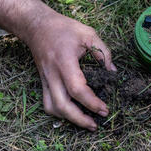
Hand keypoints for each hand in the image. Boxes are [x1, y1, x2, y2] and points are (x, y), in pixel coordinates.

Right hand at [25, 12, 115, 130]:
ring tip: (86, 122)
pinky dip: (59, 113)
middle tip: (96, 125)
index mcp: (65, 62)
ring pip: (52, 108)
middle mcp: (52, 74)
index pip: (77, 88)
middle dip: (79, 119)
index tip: (104, 109)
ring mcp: (45, 80)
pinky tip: (72, 113)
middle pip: (62, 105)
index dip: (91, 102)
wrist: (37, 26)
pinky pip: (47, 103)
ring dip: (68, 119)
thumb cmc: (64, 28)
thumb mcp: (88, 34)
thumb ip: (103, 52)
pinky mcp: (42, 82)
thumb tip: (113, 72)